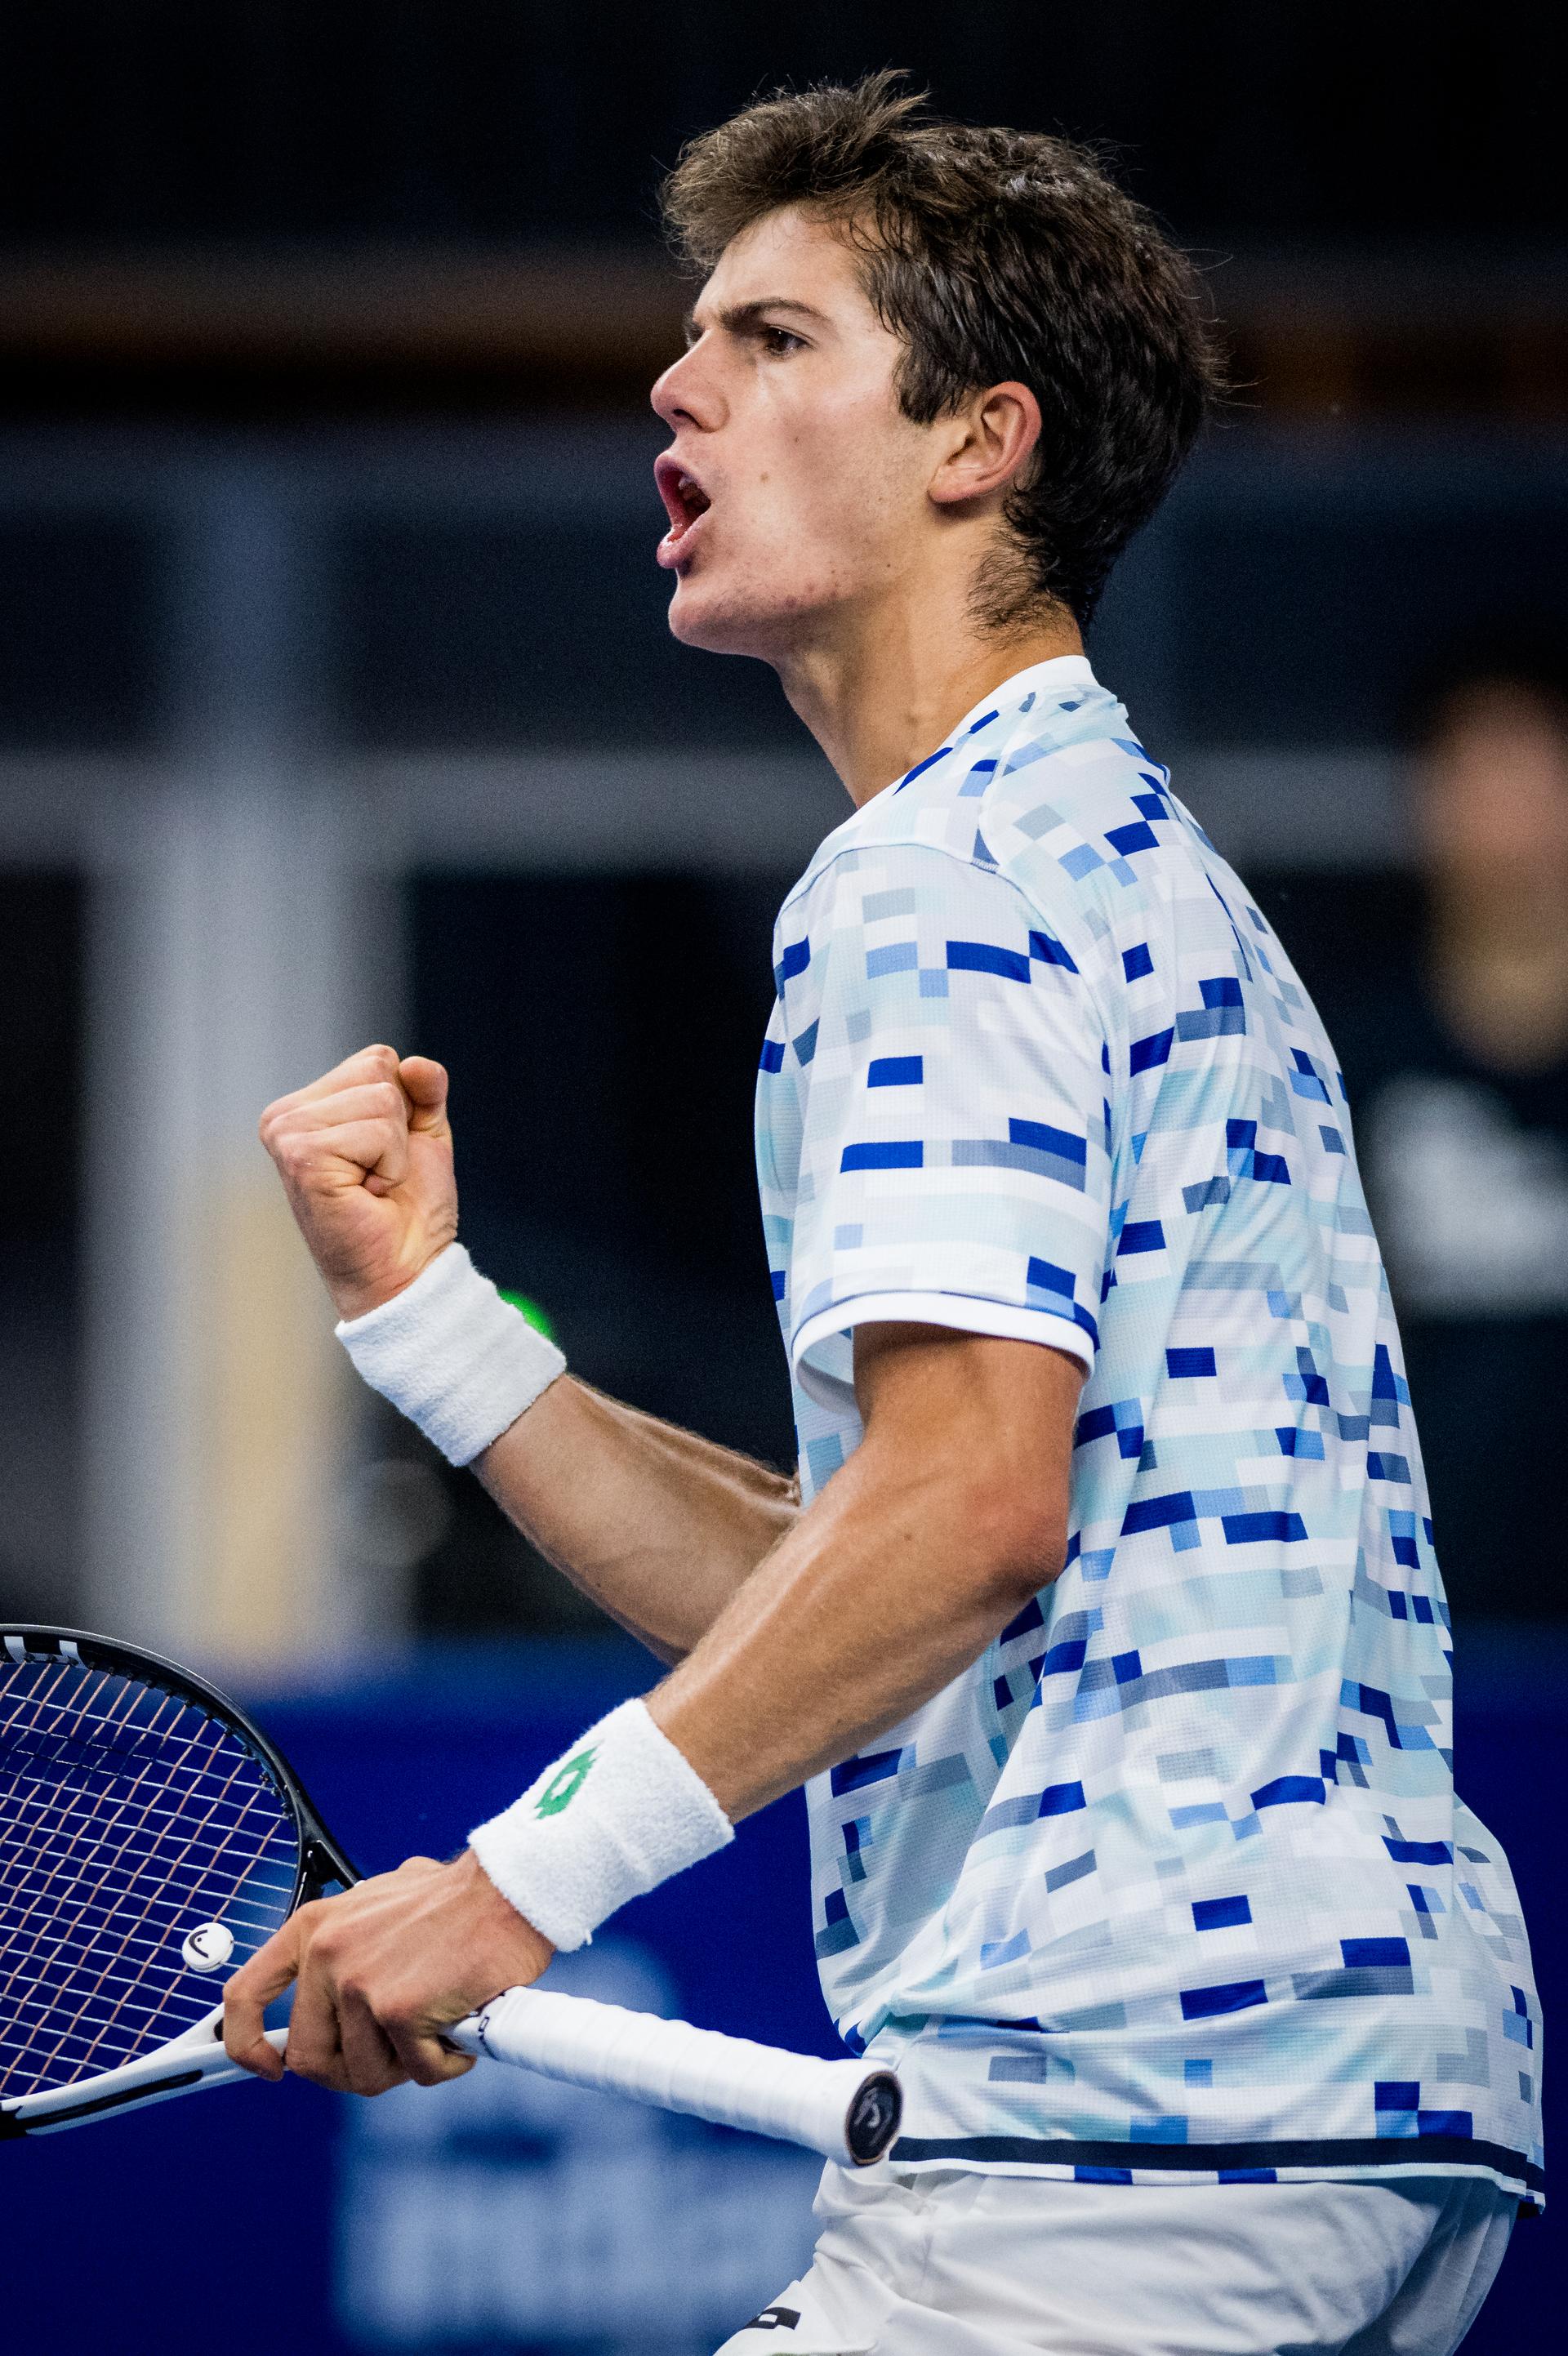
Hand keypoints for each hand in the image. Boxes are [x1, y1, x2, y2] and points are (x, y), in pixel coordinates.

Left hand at [223, 1849, 553, 2094]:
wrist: (508, 1887)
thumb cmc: (456, 1899)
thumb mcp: (378, 1907)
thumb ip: (348, 1948)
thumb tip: (335, 2002)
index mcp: (315, 1927)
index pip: (246, 1994)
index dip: (248, 2043)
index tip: (271, 2067)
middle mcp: (327, 1955)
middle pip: (310, 2058)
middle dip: (353, 2070)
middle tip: (398, 2054)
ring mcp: (360, 1985)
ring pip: (366, 2074)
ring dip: (406, 2066)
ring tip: (439, 2032)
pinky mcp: (399, 2011)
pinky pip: (418, 2072)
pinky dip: (446, 2063)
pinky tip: (464, 2031)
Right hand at [259, 1044, 458, 1319]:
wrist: (408, 1270)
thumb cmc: (409, 1212)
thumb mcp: (423, 1136)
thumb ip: (422, 1090)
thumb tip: (416, 1063)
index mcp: (306, 1106)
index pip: (377, 1059)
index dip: (404, 1108)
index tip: (386, 1157)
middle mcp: (284, 1116)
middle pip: (379, 1070)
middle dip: (400, 1127)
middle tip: (380, 1174)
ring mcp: (287, 1135)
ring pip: (382, 1099)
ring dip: (396, 1151)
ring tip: (373, 1186)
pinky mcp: (301, 1157)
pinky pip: (378, 1130)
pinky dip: (390, 1165)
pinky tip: (368, 1194)